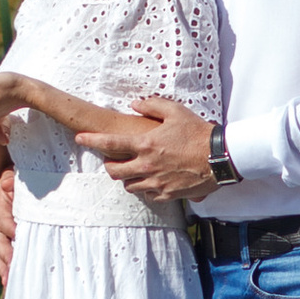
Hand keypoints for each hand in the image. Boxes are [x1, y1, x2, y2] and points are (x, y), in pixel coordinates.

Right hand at [0, 171, 16, 285]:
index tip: (17, 235)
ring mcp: (3, 235)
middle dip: (5, 255)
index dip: (8, 227)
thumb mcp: (18, 176)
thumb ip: (12, 180)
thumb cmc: (24, 181)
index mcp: (1, 205)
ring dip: (4, 268)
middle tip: (12, 266)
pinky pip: (4, 260)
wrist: (23, 186)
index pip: (1, 218)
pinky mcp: (9, 244)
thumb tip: (7, 184)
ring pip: (0, 254)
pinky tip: (11, 284)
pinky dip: (7, 271)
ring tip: (9, 281)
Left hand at [72, 97, 218, 202]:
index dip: (90, 141)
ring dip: (128, 178)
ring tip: (137, 170)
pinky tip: (153, 180)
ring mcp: (156, 183)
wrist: (219, 157)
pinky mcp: (167, 194)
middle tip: (115, 160)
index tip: (80, 138)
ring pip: (129, 186)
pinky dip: (146, 188)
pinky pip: (147, 195)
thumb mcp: (175, 111)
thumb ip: (152, 105)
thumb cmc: (198, 132)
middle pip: (113, 172)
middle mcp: (146, 166)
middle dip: (110, 166)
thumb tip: (134, 104)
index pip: (109, 144)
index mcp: (145, 145)